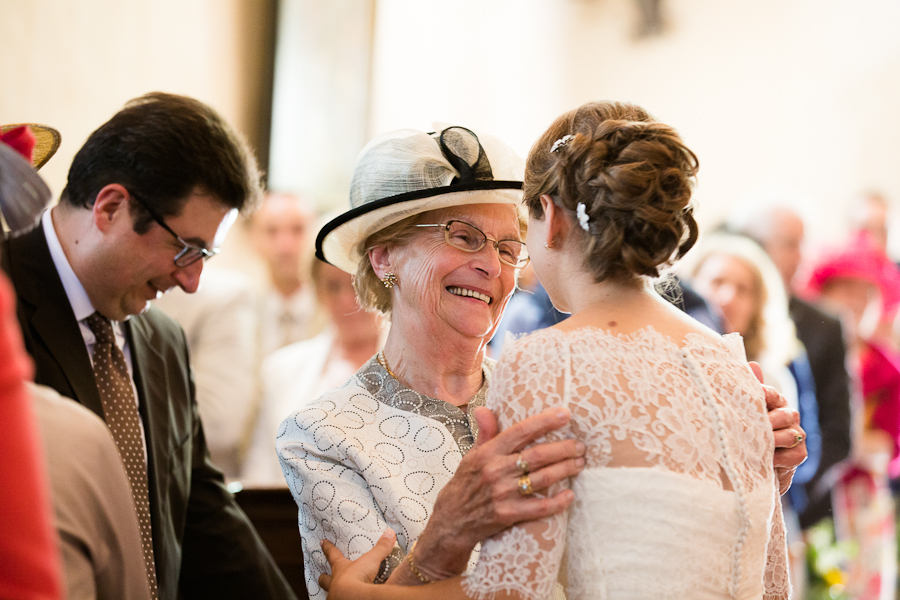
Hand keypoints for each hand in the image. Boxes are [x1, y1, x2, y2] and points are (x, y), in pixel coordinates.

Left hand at [320, 529, 395, 597]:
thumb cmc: (357, 577)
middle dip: (323, 577)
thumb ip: (380, 548)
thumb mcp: (371, 560)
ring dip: (331, 591)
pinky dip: (340, 599)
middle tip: (321, 575)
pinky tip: (344, 599)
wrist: (353, 597)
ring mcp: (335, 595)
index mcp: (341, 568)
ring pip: (329, 592)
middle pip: (325, 579)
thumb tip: (390, 533)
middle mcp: (335, 582)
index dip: (328, 548)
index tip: (322, 542)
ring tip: (334, 592)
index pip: (333, 555)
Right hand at [398, 406, 585, 581]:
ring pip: (542, 478)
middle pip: (537, 455)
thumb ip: (485, 433)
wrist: (451, 522)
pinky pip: (539, 508)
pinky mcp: (507, 514)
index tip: (565, 414)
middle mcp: (495, 471)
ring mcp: (502, 494)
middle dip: (563, 448)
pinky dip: (557, 502)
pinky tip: (570, 495)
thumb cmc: (464, 485)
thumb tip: (485, 409)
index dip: (544, 422)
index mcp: (488, 453)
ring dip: (565, 470)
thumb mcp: (471, 456)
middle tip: (580, 445)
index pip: (520, 432)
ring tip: (579, 463)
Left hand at [749, 362, 806, 493]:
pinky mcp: (799, 455)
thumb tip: (752, 364)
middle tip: (753, 427)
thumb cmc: (741, 435)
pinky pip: (794, 455)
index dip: (762, 395)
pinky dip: (779, 459)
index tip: (753, 399)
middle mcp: (787, 416)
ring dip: (773, 441)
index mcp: (772, 402)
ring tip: (757, 445)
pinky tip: (767, 460)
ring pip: (790, 434)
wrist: (745, 468)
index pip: (770, 394)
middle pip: (785, 414)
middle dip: (769, 421)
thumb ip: (746, 390)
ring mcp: (796, 435)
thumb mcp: (739, 413)